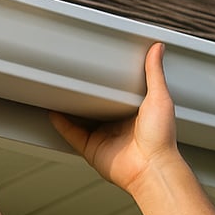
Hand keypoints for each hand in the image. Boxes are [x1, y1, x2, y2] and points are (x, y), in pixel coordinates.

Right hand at [50, 43, 177, 193]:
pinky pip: (72, 134)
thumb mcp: (160, 97)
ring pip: (81, 118)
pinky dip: (61, 124)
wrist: (151, 167)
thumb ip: (154, 73)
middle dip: (85, 92)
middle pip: (96, 105)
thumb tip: (158, 48)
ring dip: (69, 106)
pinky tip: (53, 111)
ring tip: (58, 89)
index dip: (107, 80)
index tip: (97, 65)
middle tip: (73, 74)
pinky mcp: (91, 148)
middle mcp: (118, 125)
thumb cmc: (161, 138)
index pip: (117, 92)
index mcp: (135, 111)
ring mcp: (103, 137)